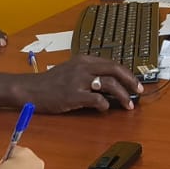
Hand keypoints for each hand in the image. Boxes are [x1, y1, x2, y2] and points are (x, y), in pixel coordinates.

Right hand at [25, 55, 142, 112]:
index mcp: (84, 60)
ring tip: (129, 105)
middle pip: (114, 70)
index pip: (112, 63)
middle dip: (130, 81)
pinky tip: (105, 109)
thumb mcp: (72, 71)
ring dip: (123, 95)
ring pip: (109, 84)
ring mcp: (78, 80)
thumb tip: (112, 84)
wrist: (30, 89)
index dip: (127, 73)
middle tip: (139, 91)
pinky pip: (96, 99)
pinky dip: (105, 104)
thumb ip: (90, 74)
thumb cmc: (52, 82)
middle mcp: (83, 67)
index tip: (135, 83)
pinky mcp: (73, 95)